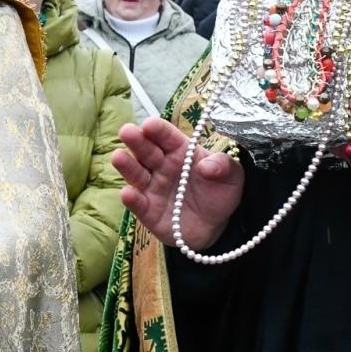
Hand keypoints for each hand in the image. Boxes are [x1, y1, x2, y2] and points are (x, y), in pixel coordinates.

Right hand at [113, 118, 244, 249]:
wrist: (217, 227)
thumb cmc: (220, 193)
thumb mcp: (232, 177)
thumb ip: (224, 165)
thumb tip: (207, 165)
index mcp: (181, 151)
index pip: (167, 136)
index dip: (158, 129)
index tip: (149, 125)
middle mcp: (162, 166)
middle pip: (147, 151)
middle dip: (136, 140)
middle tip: (127, 131)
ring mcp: (153, 188)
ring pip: (136, 174)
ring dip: (127, 165)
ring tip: (118, 157)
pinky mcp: (148, 211)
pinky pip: (138, 204)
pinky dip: (132, 199)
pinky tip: (128, 193)